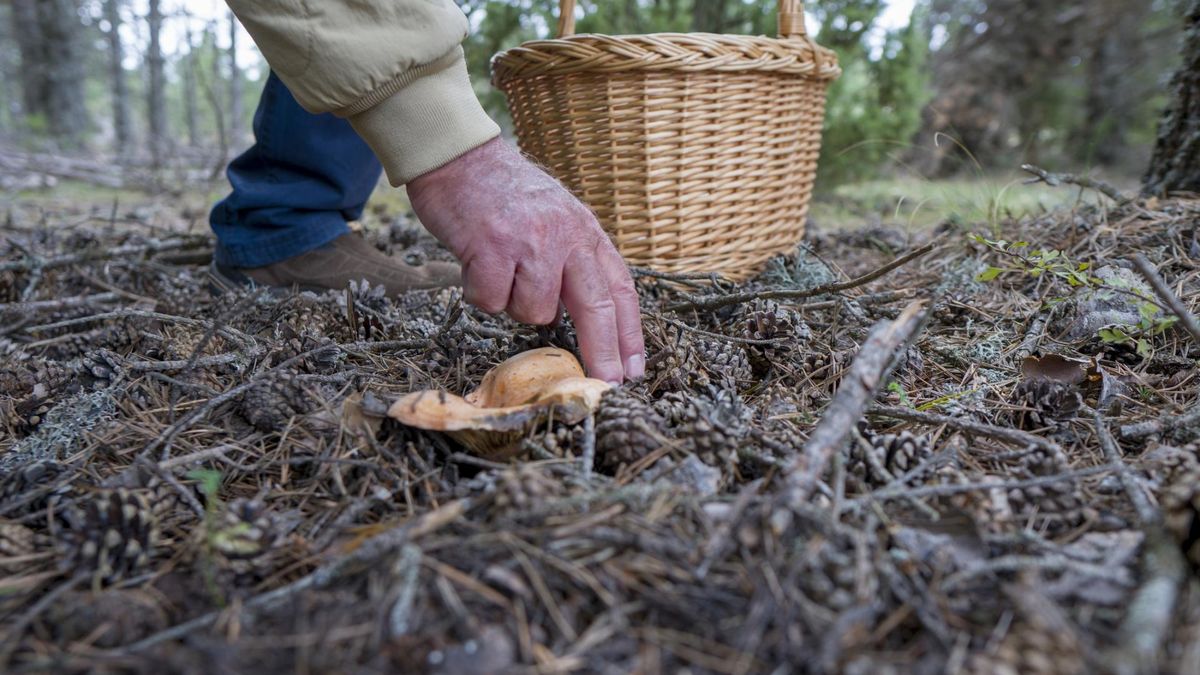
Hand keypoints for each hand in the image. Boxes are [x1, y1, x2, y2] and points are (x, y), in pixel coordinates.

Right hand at [406, 138, 644, 382]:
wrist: (458, 156)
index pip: (619, 288)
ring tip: (500, 271)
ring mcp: (530, 242)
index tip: (634, 369)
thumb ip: (572, 262)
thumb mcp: (555, 218)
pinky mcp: (492, 248)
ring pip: (535, 312)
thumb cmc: (503, 195)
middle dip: (602, 352)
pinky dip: (481, 294)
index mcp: (585, 232)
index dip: (630, 333)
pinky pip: (493, 302)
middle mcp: (565, 236)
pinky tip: (476, 265)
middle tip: (607, 383)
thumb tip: (578, 318)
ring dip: (514, 304)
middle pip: (595, 307)